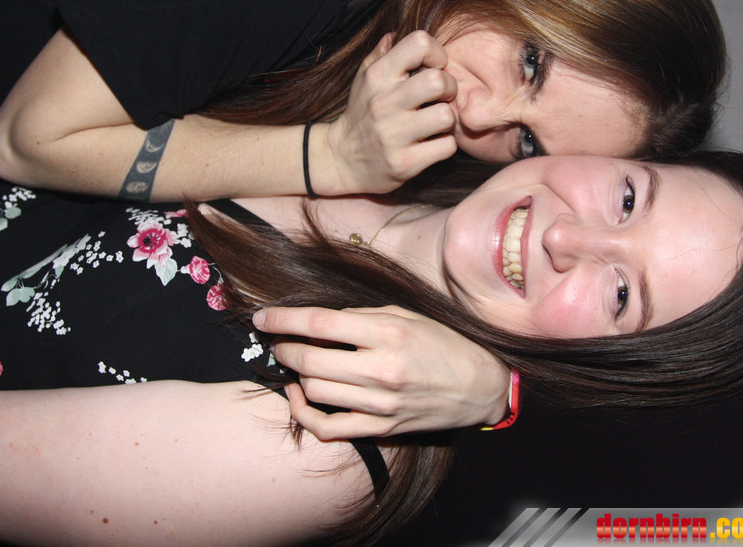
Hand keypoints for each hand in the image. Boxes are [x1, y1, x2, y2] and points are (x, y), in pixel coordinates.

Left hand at [253, 305, 510, 439]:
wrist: (480, 385)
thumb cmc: (442, 342)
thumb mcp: (406, 315)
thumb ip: (361, 317)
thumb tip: (315, 321)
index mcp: (389, 332)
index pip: (321, 322)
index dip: (284, 319)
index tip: (263, 317)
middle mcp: (383, 368)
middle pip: (309, 359)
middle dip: (284, 348)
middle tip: (279, 342)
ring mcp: (381, 403)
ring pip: (314, 390)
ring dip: (296, 375)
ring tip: (299, 363)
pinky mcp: (382, 428)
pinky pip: (328, 427)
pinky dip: (305, 412)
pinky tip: (301, 395)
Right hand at [316, 31, 458, 194]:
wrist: (342, 159)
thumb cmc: (362, 112)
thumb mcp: (365, 77)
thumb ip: (384, 52)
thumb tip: (399, 32)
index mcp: (377, 76)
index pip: (419, 43)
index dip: (437, 53)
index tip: (434, 68)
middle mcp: (383, 104)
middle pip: (438, 80)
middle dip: (450, 87)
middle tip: (442, 97)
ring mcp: (393, 136)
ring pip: (446, 116)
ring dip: (447, 119)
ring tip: (435, 122)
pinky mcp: (404, 163)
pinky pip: (446, 146)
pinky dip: (445, 144)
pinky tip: (432, 143)